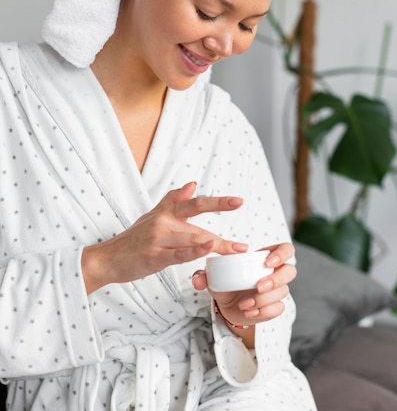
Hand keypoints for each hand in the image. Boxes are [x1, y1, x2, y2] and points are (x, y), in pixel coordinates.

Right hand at [82, 182, 247, 292]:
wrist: (108, 258)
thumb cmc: (133, 239)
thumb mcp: (152, 214)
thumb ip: (172, 199)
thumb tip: (192, 184)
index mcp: (165, 211)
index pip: (195, 203)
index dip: (218, 202)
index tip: (239, 202)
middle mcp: (163, 220)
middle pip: (198, 221)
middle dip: (222, 231)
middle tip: (242, 241)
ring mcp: (158, 238)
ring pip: (192, 238)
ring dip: (216, 244)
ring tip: (235, 249)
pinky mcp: (154, 256)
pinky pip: (178, 253)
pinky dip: (194, 251)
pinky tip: (208, 249)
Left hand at [192, 242, 295, 328]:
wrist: (226, 306)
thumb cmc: (225, 283)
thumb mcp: (214, 276)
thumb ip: (204, 274)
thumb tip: (199, 278)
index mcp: (265, 258)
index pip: (286, 249)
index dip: (282, 253)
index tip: (268, 262)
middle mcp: (275, 273)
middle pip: (290, 271)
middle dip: (276, 279)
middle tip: (257, 287)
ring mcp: (277, 291)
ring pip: (283, 292)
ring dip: (263, 299)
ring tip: (244, 304)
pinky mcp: (275, 307)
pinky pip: (278, 308)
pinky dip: (264, 312)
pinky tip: (250, 312)